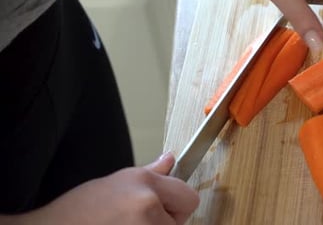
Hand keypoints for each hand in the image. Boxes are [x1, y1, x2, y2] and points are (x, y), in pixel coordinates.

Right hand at [26, 152, 198, 224]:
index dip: (177, 203)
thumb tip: (169, 159)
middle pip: (180, 220)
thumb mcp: (116, 181)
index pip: (188, 197)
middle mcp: (147, 205)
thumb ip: (150, 173)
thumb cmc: (77, 211)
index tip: (165, 206)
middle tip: (135, 219)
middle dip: (165, 220)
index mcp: (144, 184)